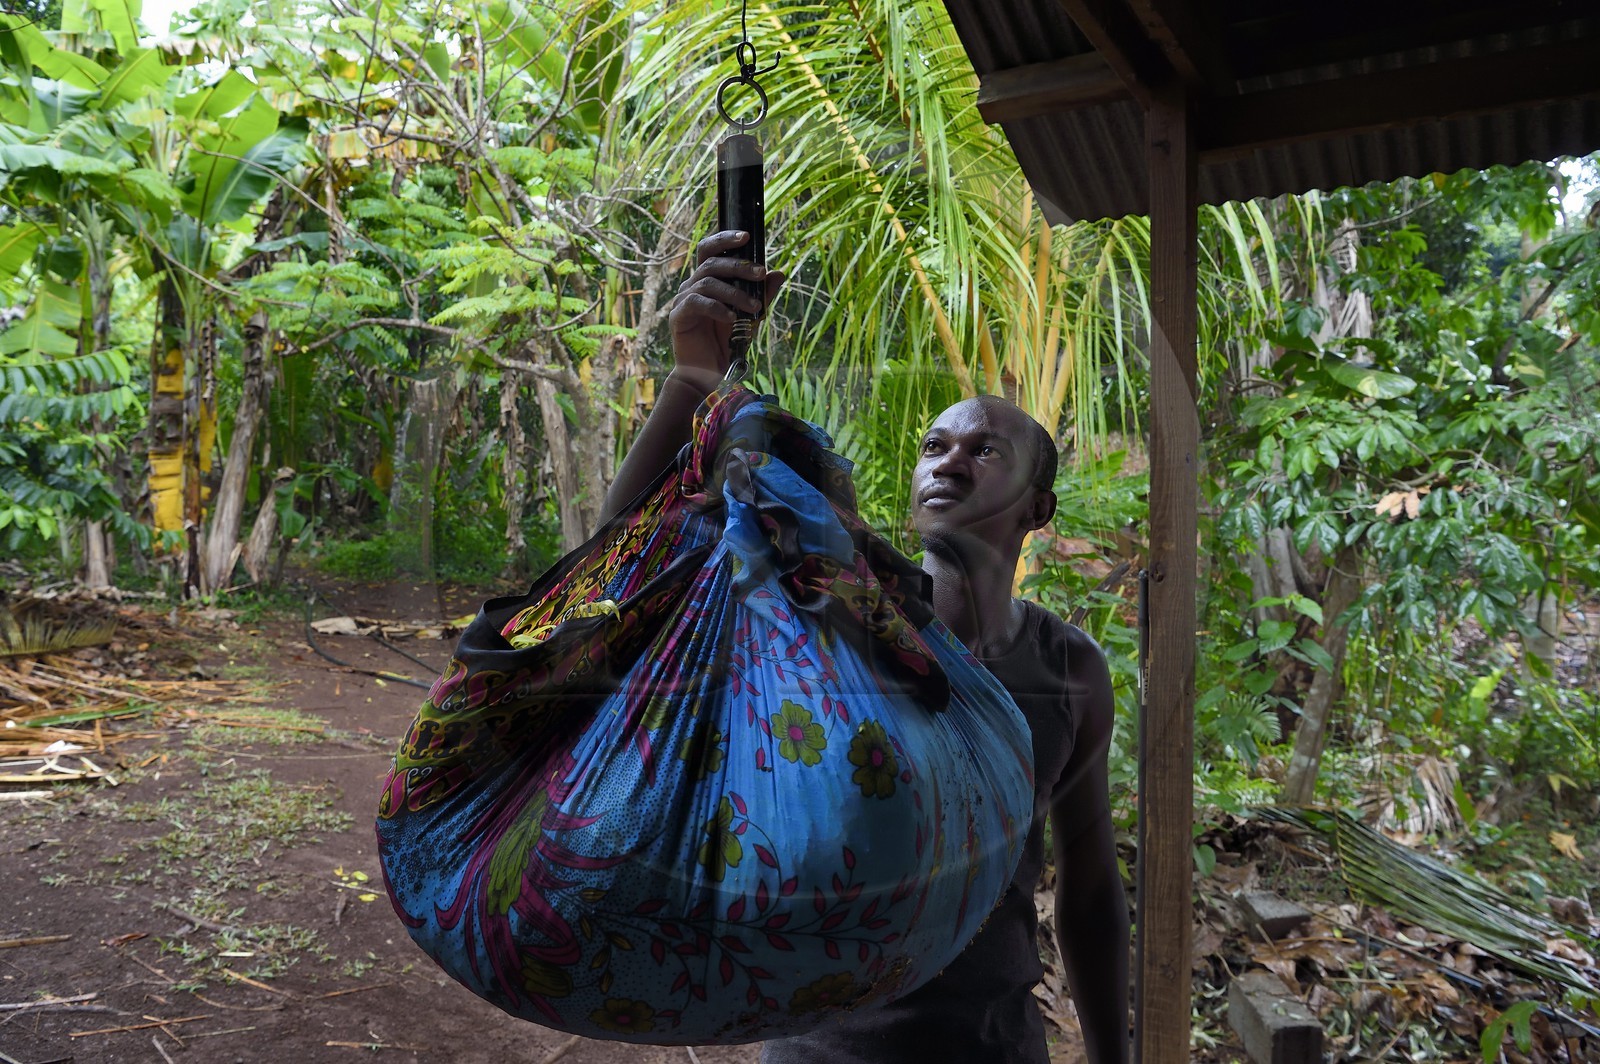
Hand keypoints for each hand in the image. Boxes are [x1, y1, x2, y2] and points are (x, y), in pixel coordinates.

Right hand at [667, 230, 785, 390]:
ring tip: (754, 306)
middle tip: (760, 273)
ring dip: (734, 292)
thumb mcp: (751, 316)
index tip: (747, 236)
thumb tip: (778, 273)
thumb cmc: (727, 342)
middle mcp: (692, 285)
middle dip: (738, 265)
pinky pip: (698, 303)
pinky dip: (718, 308)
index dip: (725, 239)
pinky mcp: (679, 316)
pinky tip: (733, 319)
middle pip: (711, 262)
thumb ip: (763, 295)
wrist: (708, 372)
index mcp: (706, 280)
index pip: (710, 250)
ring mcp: (683, 300)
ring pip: (707, 282)